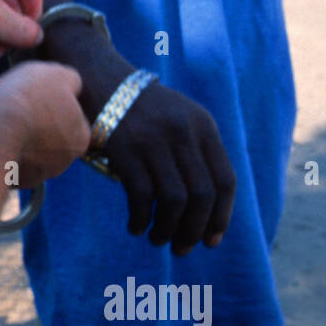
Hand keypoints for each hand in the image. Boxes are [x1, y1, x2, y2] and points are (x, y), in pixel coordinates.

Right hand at [0, 62, 88, 189]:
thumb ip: (70, 80)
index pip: (70, 115)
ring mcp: (29, 172)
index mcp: (78, 140)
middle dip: (19, 100)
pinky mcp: (2, 177)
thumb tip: (70, 84)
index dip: (49, 92)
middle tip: (2, 82)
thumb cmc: (30, 99)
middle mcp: (57, 161)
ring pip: (13, 133)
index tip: (32, 79)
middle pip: (37, 123)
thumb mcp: (59, 75)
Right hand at [41, 22, 236, 254]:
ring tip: (157, 239)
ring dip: (167, 229)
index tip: (212, 240)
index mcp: (203, 126)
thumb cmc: (139, 108)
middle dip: (194, 230)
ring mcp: (153, 140)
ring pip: (174, 201)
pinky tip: (135, 225)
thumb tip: (204, 210)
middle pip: (201, 196)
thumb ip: (194, 153)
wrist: (99, 77)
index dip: (222, 216)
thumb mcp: (178, 118)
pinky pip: (142, 196)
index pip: (226, 180)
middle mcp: (183, 132)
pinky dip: (140, 218)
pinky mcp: (125, 148)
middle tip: (182, 248)